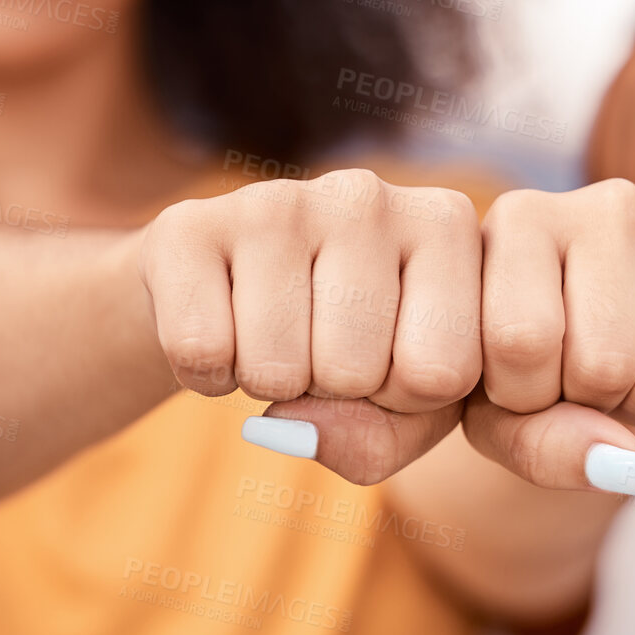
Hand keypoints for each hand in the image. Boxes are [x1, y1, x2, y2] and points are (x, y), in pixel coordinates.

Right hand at [139, 169, 482, 483]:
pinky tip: (223, 326)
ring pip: (277, 370)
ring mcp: (278, 199)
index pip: (443, 374)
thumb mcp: (405, 405)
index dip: (406, 399)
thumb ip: (388, 439)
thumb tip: (299, 428)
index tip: (393, 358)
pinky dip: (206, 374)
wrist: (234, 294)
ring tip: (277, 333)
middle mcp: (370, 195)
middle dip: (334, 391)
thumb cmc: (352, 350)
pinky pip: (201, 353)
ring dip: (271, 384)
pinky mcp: (188, 223)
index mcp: (447, 226)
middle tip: (321, 344)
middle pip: (356, 373)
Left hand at [463, 177, 634, 492]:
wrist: (587, 352)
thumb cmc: (521, 374)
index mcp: (524, 216)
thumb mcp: (493, 413)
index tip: (516, 377)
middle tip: (574, 385)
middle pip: (604, 364)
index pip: (523, 338)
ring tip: (614, 389)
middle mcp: (610, 206)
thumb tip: (629, 465)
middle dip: (584, 408)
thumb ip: (535, 445)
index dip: (518, 396)